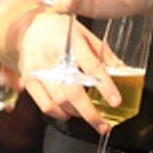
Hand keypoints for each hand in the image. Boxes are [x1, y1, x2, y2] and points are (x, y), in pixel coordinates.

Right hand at [15, 8, 118, 134]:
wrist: (27, 27)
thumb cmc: (60, 29)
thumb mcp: (85, 33)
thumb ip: (104, 53)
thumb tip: (125, 71)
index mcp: (72, 41)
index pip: (92, 66)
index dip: (105, 86)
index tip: (116, 102)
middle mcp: (54, 56)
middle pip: (73, 91)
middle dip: (90, 113)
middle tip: (104, 125)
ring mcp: (39, 70)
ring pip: (59, 101)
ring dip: (77, 114)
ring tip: (90, 117)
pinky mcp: (29, 80)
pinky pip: (45, 105)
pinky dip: (60, 114)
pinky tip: (70, 114)